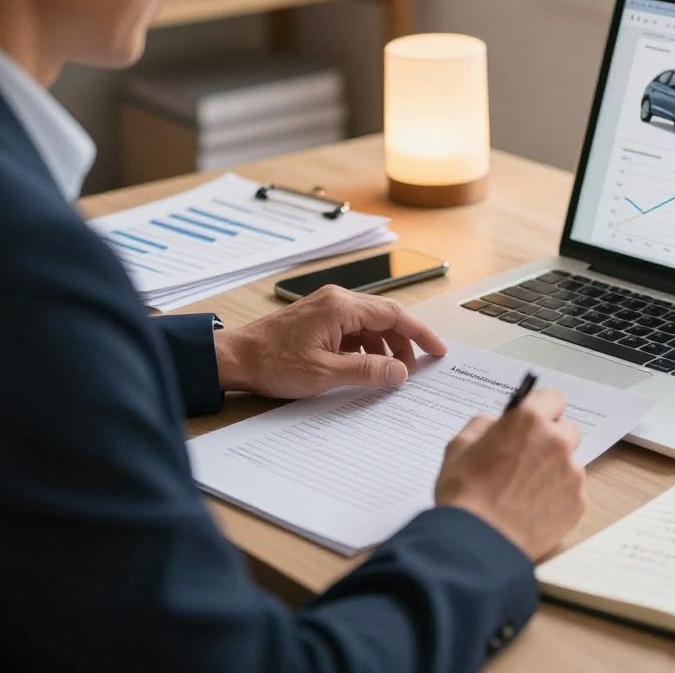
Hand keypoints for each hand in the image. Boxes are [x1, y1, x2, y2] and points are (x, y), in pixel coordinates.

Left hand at [214, 285, 446, 397]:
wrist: (236, 358)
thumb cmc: (273, 362)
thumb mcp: (325, 373)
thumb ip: (367, 371)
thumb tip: (400, 371)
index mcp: (342, 307)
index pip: (394, 315)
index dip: (420, 334)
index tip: (438, 349)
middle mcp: (338, 301)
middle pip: (385, 318)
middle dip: (404, 344)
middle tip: (414, 370)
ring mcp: (327, 308)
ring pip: (370, 325)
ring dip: (384, 348)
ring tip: (389, 374)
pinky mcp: (319, 320)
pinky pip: (353, 330)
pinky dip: (366, 348)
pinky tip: (365, 368)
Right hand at [435, 388, 585, 560]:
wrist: (477, 544)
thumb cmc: (465, 494)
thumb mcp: (459, 445)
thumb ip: (484, 425)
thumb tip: (497, 425)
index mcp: (528, 420)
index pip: (553, 397)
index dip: (542, 408)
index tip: (535, 418)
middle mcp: (556, 441)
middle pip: (567, 429)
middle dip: (552, 438)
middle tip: (529, 456)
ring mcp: (571, 474)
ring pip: (570, 462)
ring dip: (554, 469)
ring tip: (526, 490)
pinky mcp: (577, 504)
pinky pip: (572, 492)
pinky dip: (557, 497)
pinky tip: (533, 509)